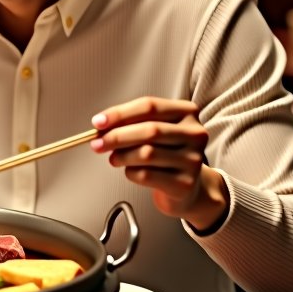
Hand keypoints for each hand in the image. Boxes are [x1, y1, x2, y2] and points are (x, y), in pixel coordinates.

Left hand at [90, 96, 227, 230]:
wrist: (185, 185)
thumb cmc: (165, 151)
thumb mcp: (153, 130)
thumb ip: (130, 123)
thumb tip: (101, 125)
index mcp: (187, 112)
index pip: (149, 106)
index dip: (120, 113)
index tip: (98, 122)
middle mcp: (195, 134)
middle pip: (149, 130)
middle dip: (116, 136)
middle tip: (97, 143)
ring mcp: (193, 160)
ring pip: (146, 153)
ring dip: (121, 156)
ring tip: (114, 158)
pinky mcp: (184, 183)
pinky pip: (146, 175)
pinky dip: (130, 172)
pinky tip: (131, 171)